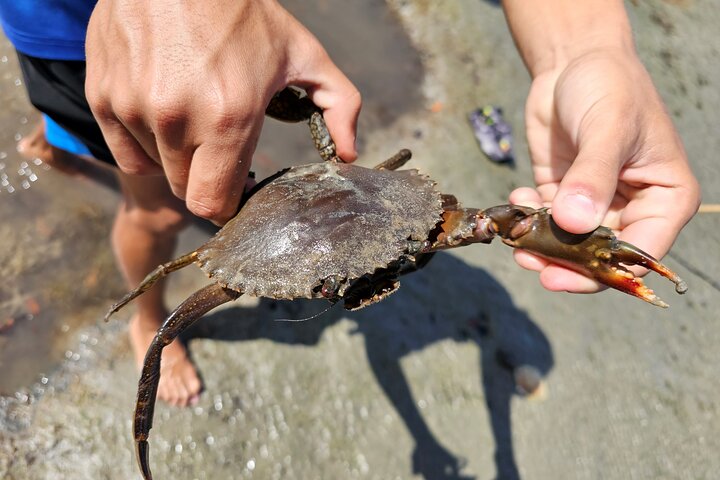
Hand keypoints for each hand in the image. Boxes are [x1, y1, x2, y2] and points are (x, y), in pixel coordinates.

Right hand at [86, 0, 359, 222]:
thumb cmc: (243, 12)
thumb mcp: (303, 54)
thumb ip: (340, 106)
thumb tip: (349, 155)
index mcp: (231, 117)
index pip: (214, 203)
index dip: (229, 203)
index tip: (237, 186)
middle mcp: (179, 119)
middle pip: (187, 190)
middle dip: (207, 178)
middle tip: (219, 147)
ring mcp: (135, 107)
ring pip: (157, 168)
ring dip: (177, 157)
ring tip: (193, 116)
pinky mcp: (104, 96)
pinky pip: (126, 151)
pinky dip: (145, 144)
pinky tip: (164, 115)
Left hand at [511, 48, 699, 292]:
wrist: (574, 62)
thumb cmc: (609, 86)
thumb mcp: (607, 127)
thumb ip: (593, 176)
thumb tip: (576, 224)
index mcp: (665, 198)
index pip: (640, 253)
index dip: (602, 272)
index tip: (560, 275)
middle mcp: (633, 208)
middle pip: (600, 256)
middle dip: (562, 260)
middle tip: (527, 257)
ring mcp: (596, 204)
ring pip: (569, 244)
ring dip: (540, 243)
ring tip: (515, 234)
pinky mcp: (564, 195)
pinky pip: (546, 221)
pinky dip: (529, 218)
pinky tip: (516, 195)